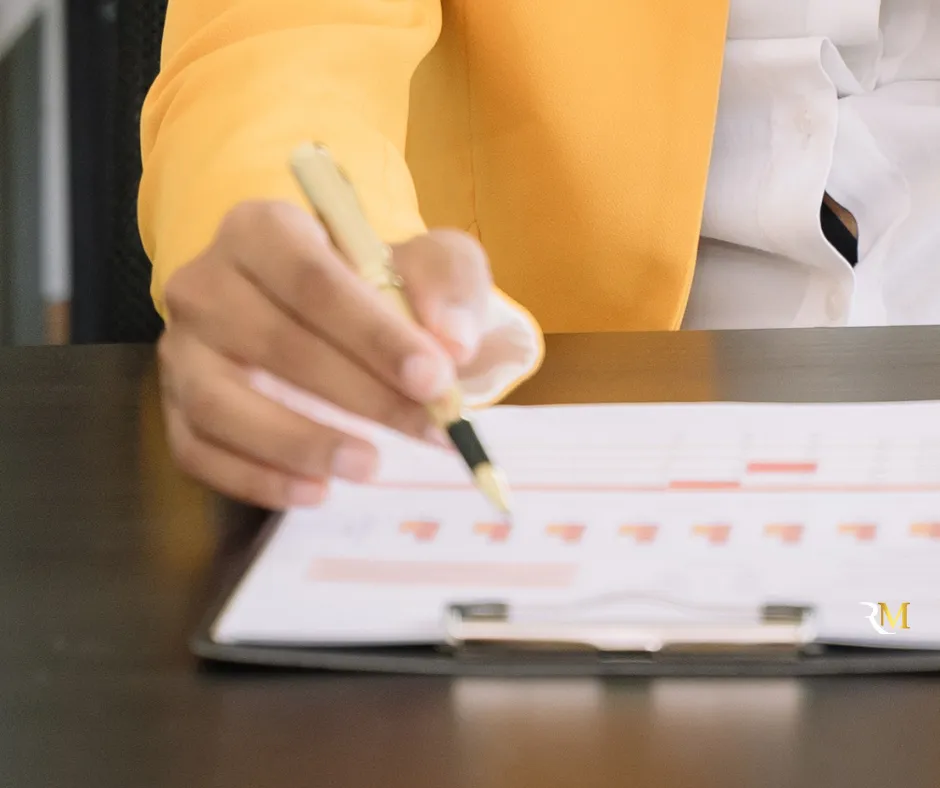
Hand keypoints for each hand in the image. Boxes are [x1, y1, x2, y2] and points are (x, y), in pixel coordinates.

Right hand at [158, 200, 491, 508]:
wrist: (340, 321)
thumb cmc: (383, 287)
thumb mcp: (431, 264)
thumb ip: (449, 284)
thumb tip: (454, 342)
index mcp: (264, 229)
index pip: (313, 280)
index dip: (374, 334)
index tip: (434, 379)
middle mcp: (206, 282)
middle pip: (275, 343)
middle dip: (361, 395)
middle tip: (428, 431)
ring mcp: (183, 349)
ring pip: (221, 403)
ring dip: (299, 442)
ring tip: (369, 466)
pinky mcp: (176, 407)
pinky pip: (199, 451)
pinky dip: (257, 479)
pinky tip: (316, 491)